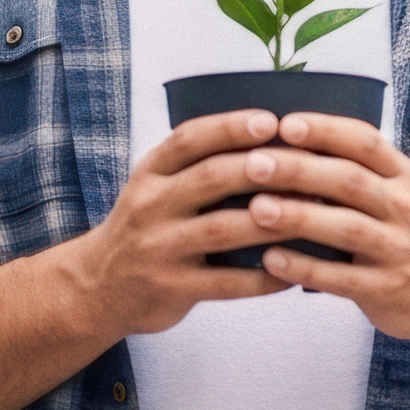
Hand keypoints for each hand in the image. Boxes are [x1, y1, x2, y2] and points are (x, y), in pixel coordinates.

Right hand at [61, 110, 296, 336]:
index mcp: (150, 173)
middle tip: (302, 161)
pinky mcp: (172, 289)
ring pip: (224, 229)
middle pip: (210, 178)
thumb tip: (273, 138)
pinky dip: (265, 277)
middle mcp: (150, 206)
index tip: (270, 120)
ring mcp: (160, 249)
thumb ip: (197, 164)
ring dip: (273, 218)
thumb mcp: (155, 186)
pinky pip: (227, 283)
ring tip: (313, 211)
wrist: (96, 287)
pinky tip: (295, 269)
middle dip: (258, 167)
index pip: (188, 139)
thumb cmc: (148, 226)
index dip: (230, 127)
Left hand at [245, 112, 409, 344]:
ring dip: (299, 216)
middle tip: (254, 163)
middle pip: (350, 181)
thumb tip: (285, 145)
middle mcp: (404, 207)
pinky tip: (270, 260)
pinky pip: (342, 278)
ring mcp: (398, 249)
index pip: (365, 142)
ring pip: (347, 228)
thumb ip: (355, 171)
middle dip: (300, 170)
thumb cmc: (404, 232)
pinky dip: (304, 268)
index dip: (325, 131)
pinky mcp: (386, 288)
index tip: (284, 124)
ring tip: (257, 209)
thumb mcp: (395, 192)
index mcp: (402, 176)